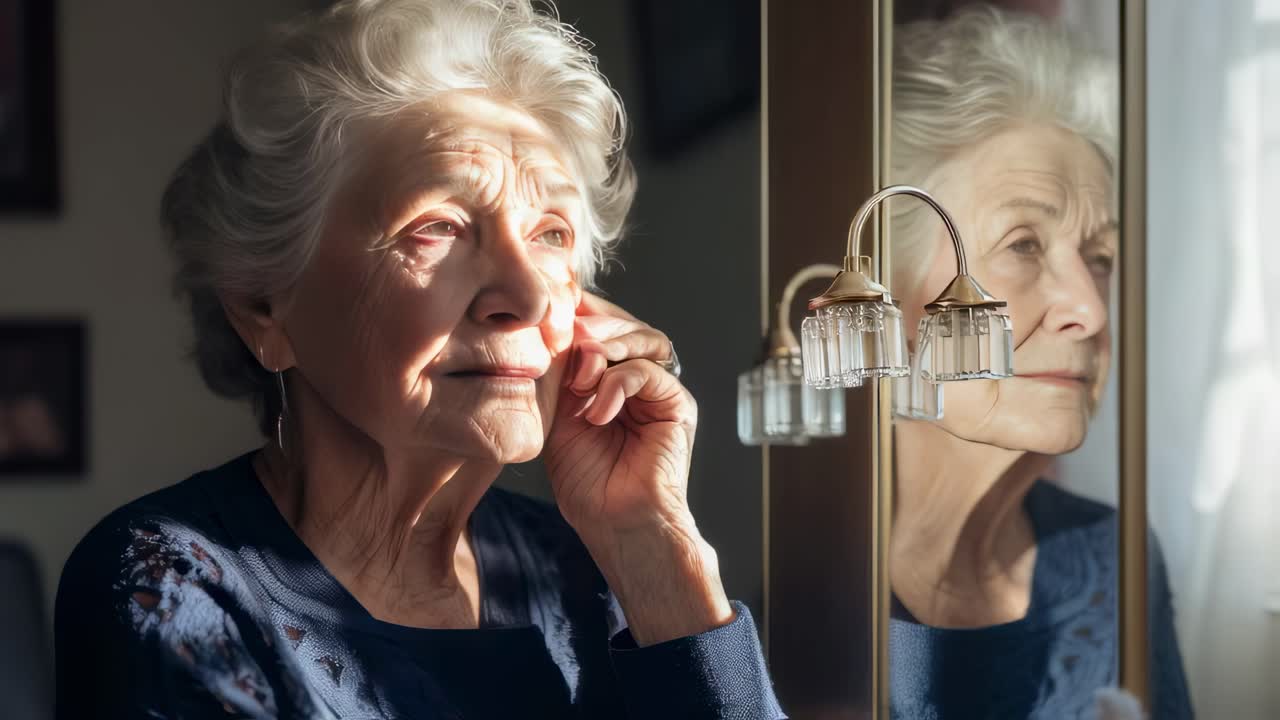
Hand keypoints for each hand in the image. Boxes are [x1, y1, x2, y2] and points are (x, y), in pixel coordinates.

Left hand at [543, 292, 732, 644]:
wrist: (616, 525)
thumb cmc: (588, 482)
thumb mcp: (557, 417)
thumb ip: (559, 375)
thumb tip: (551, 332)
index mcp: (609, 377)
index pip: (599, 327)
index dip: (576, 314)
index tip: (547, 315)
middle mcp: (638, 377)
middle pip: (622, 324)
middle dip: (590, 327)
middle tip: (562, 340)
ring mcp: (659, 389)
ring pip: (641, 338)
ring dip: (606, 348)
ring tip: (580, 376)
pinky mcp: (677, 405)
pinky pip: (649, 372)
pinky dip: (619, 384)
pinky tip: (598, 412)